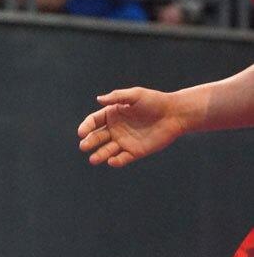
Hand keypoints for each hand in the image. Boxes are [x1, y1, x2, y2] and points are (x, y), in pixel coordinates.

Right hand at [77, 87, 194, 166]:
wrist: (175, 114)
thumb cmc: (154, 101)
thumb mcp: (135, 95)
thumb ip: (116, 97)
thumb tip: (98, 100)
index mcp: (112, 114)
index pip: (93, 121)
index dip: (86, 127)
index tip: (82, 133)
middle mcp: (115, 129)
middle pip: (97, 137)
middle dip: (89, 142)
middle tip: (83, 147)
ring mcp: (125, 141)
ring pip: (108, 150)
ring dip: (100, 155)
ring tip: (93, 160)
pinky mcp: (135, 152)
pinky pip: (123, 158)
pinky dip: (116, 161)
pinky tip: (112, 161)